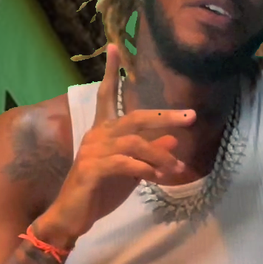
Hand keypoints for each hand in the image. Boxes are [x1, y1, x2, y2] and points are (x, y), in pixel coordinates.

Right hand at [37, 43, 195, 242]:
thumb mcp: (131, 171)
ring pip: (135, 143)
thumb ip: (149, 153)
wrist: (71, 217)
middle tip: (191, 117)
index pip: (107, 95)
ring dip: (160, 154)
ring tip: (177, 167)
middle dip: (165, 116)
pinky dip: (145, 169)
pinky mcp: (91, 169)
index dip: (110, 72)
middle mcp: (97, 135)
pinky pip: (125, 163)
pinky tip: (157, 177)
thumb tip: (172, 139)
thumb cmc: (100, 191)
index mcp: (103, 131)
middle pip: (135, 117)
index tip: (114, 46)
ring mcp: (92, 151)